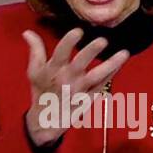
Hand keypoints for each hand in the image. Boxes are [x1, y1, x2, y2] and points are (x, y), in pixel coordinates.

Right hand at [21, 29, 128, 146]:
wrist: (45, 121)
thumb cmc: (41, 91)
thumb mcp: (34, 71)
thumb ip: (35, 50)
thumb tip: (27, 32)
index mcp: (52, 70)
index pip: (60, 53)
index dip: (69, 41)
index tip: (78, 31)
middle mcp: (66, 79)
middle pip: (80, 63)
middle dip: (91, 52)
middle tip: (103, 41)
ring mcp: (79, 90)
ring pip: (97, 77)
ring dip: (111, 65)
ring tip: (124, 53)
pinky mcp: (88, 100)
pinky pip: (102, 86)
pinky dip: (112, 75)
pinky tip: (120, 64)